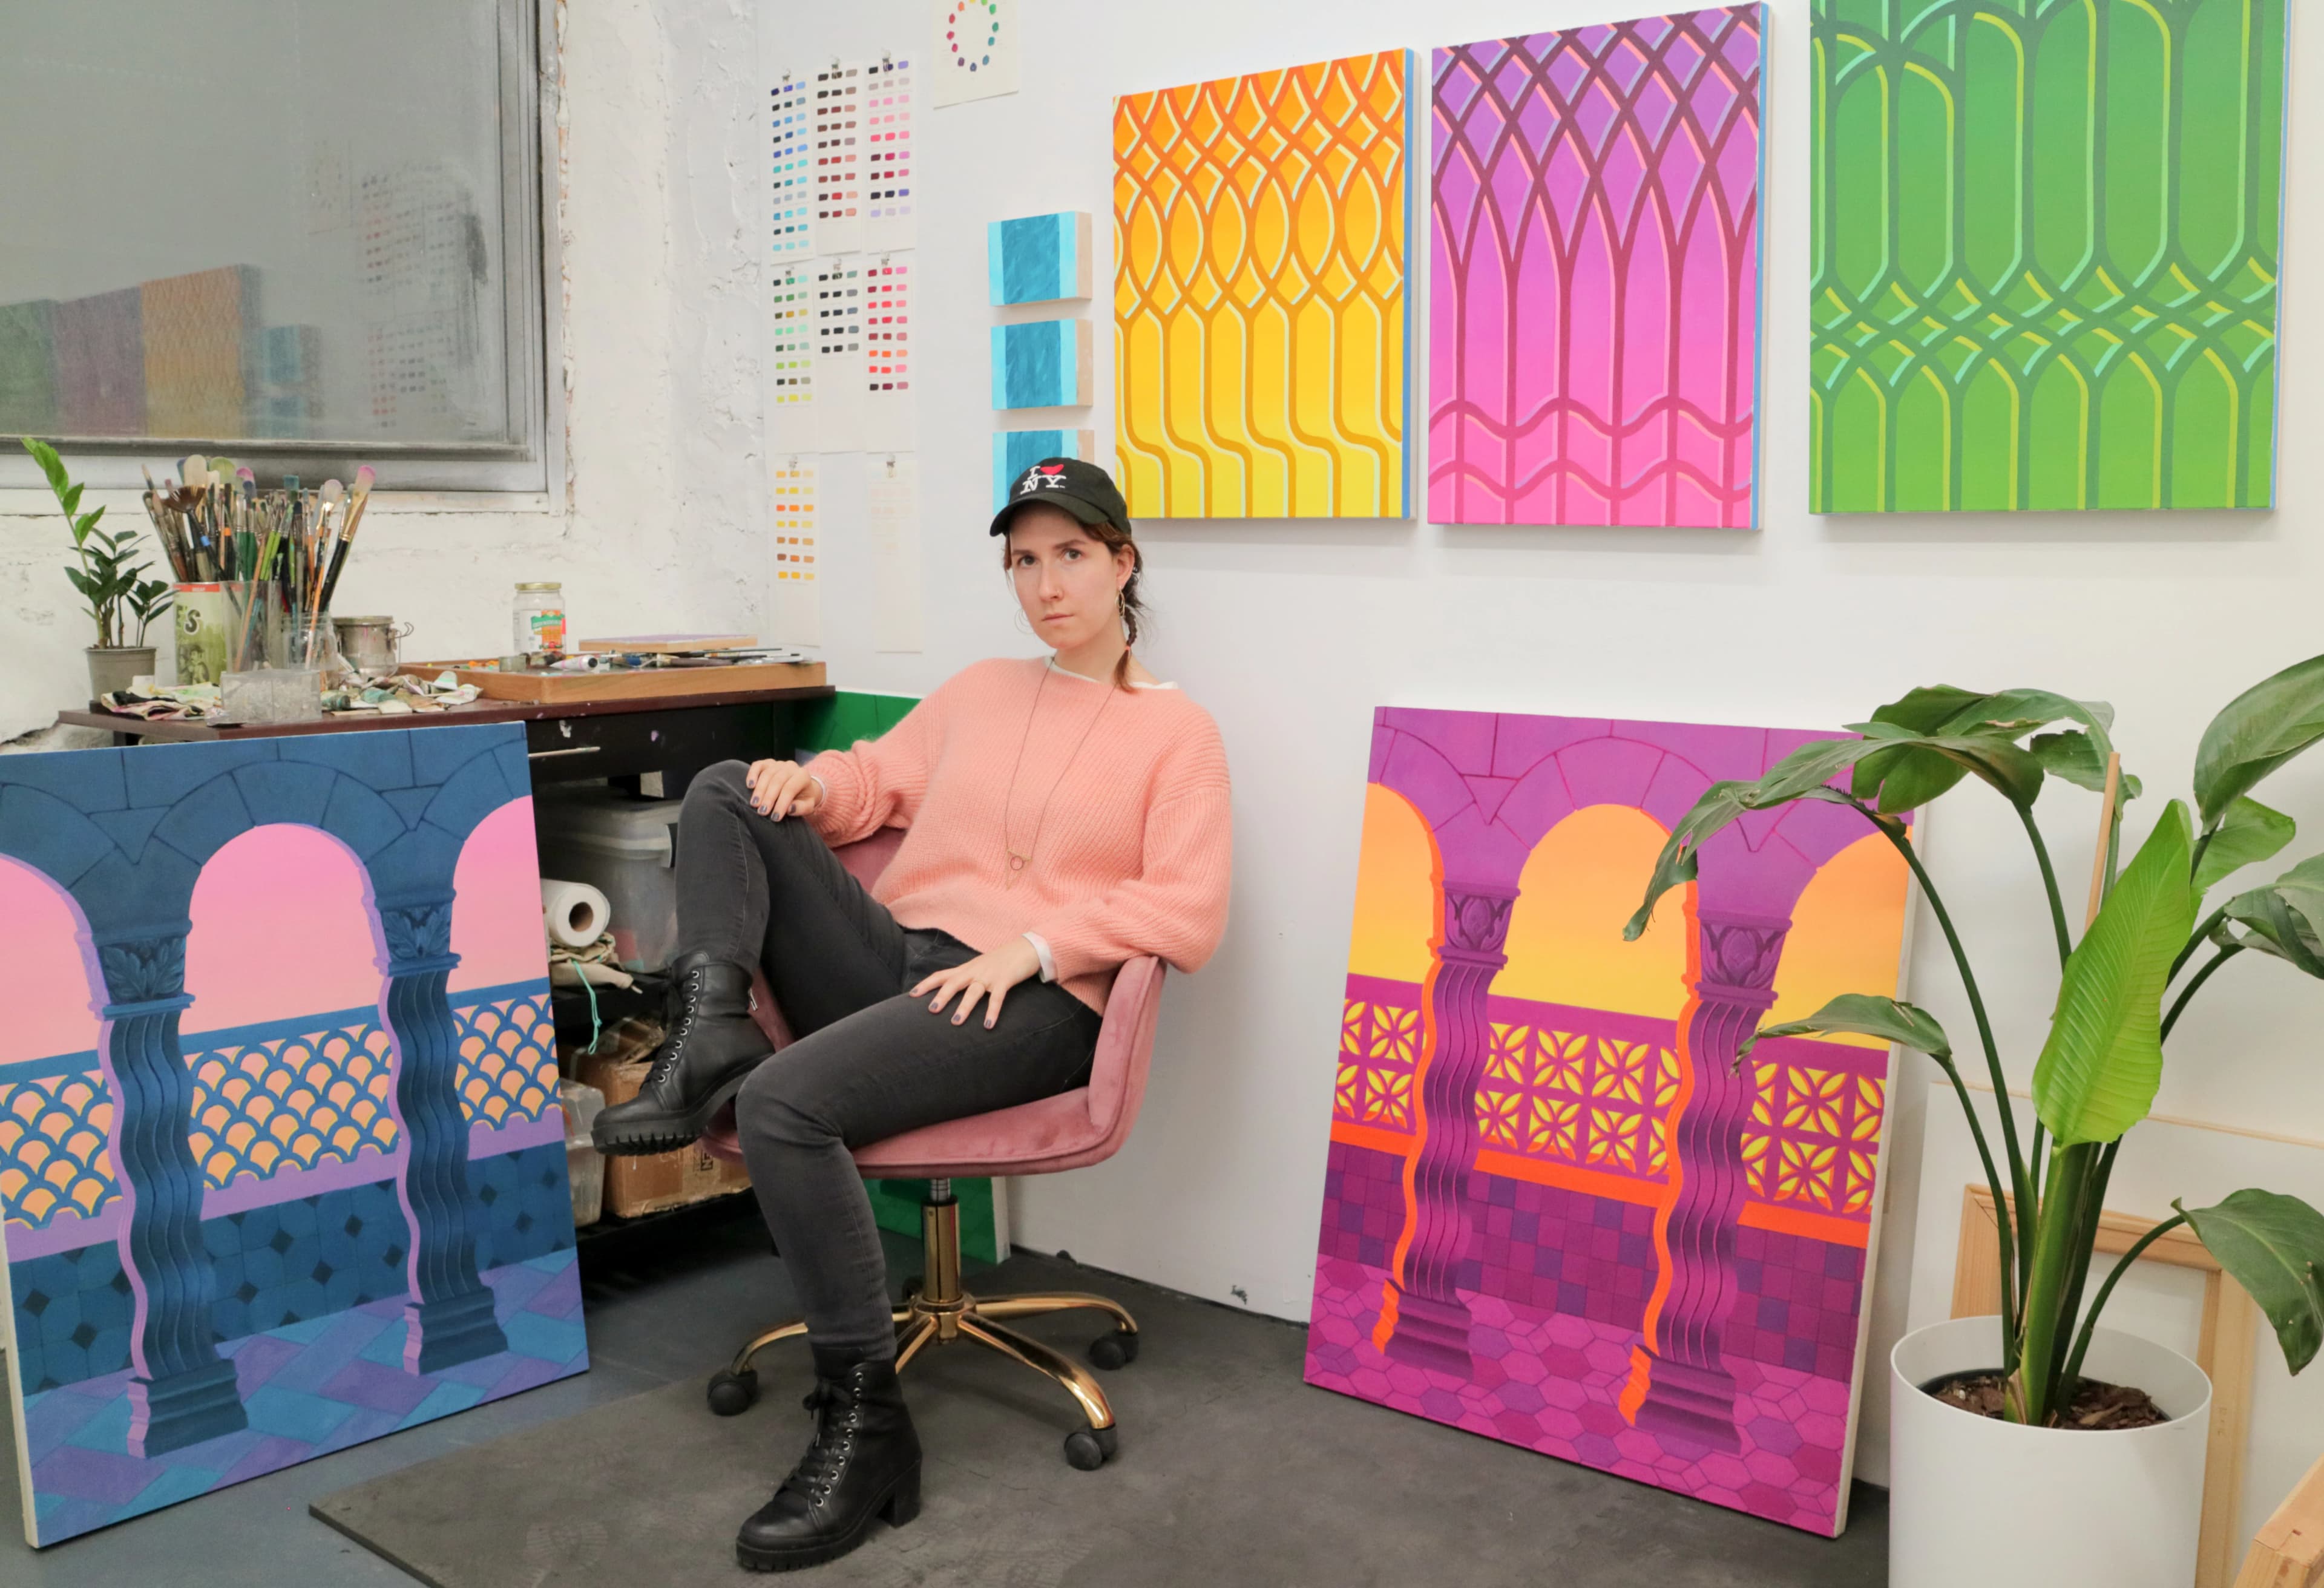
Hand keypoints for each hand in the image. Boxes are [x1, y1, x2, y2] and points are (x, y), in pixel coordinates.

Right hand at [745, 759, 821, 819]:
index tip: (775, 817)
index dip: (781, 803)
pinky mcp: (768, 763)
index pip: (790, 789)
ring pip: (767, 774)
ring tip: (754, 804)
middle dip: (768, 798)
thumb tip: (789, 809)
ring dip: (759, 790)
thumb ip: (801, 808)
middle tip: (762, 812)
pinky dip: (752, 774)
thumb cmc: (804, 798)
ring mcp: (779, 763)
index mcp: (803, 776)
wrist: (803, 786)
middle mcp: (791, 766)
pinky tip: (749, 786)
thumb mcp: (808, 805)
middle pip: (777, 781)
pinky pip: (758, 765)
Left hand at [911, 938, 1041, 1028]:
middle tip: (931, 1011)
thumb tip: (951, 992)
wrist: (1025, 948)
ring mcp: (990, 976)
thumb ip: (966, 978)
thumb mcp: (980, 967)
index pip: (942, 975)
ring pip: (973, 991)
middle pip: (954, 982)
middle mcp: (975, 971)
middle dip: (942, 996)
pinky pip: (997, 998)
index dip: (926, 985)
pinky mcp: (1005, 980)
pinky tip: (988, 1025)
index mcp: (967, 969)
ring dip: (964, 1007)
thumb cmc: (1001, 961)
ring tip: (955, 1022)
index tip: (912, 995)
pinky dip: (992, 1012)